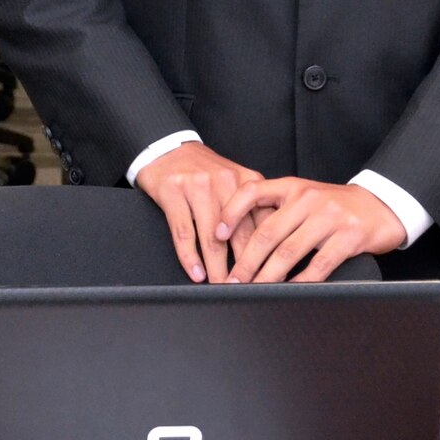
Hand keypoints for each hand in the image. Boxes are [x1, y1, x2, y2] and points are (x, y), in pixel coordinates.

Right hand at [136, 142, 263, 282]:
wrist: (169, 148)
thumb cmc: (205, 172)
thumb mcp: (235, 183)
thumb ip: (253, 209)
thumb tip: (270, 249)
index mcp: (247, 182)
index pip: (263, 224)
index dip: (266, 255)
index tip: (266, 278)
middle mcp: (225, 182)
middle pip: (240, 235)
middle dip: (244, 268)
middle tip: (246, 290)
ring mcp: (198, 187)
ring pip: (212, 238)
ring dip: (217, 269)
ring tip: (221, 288)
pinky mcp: (173, 192)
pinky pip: (183, 232)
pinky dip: (190, 257)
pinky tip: (196, 273)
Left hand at [219, 177, 406, 282]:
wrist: (382, 204)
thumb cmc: (336, 206)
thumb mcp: (305, 196)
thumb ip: (278, 210)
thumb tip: (242, 240)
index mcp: (292, 187)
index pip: (253, 191)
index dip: (231, 212)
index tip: (216, 234)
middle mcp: (308, 199)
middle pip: (267, 232)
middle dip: (246, 260)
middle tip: (232, 280)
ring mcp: (329, 217)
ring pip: (289, 252)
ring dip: (267, 276)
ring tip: (253, 290)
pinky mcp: (348, 236)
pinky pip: (319, 265)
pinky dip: (301, 282)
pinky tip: (289, 292)